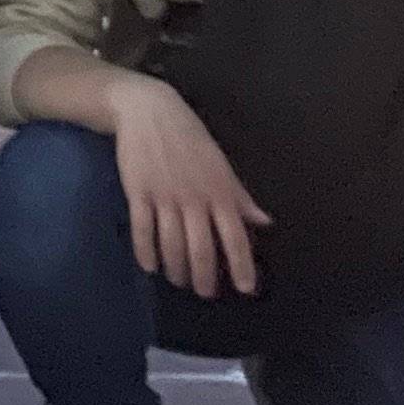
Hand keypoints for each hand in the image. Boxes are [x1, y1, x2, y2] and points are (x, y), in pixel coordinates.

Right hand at [103, 74, 270, 297]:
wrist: (149, 112)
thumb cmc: (190, 139)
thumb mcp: (221, 166)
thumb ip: (240, 197)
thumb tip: (265, 222)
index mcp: (219, 192)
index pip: (235, 236)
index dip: (241, 265)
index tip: (245, 288)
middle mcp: (194, 198)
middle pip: (200, 247)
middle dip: (204, 276)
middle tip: (204, 293)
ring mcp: (164, 196)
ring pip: (171, 243)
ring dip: (176, 268)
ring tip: (178, 281)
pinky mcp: (138, 192)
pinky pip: (142, 229)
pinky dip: (145, 251)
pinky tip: (150, 266)